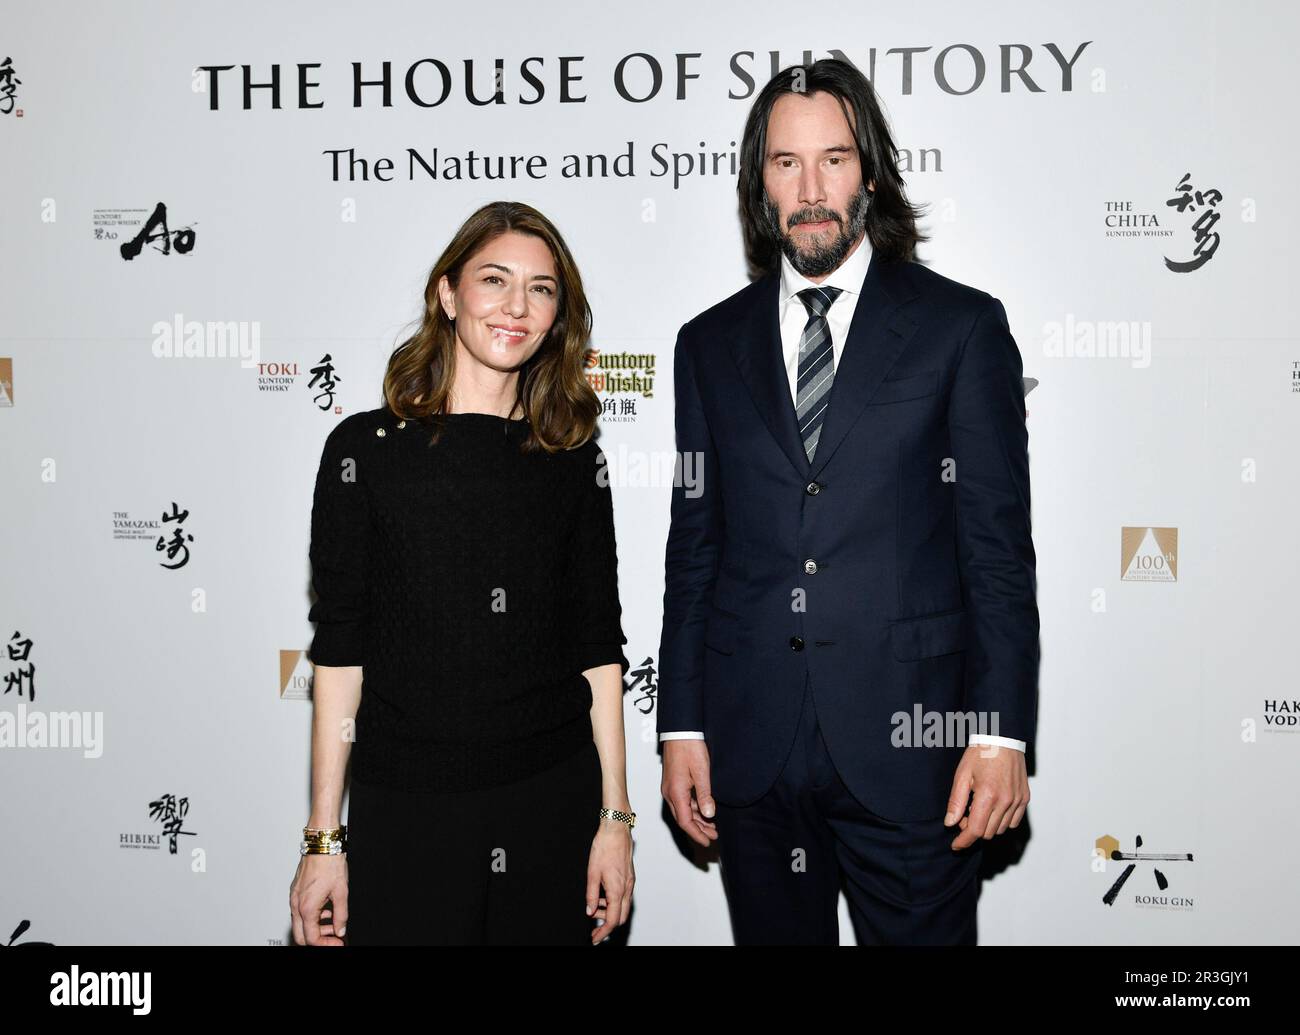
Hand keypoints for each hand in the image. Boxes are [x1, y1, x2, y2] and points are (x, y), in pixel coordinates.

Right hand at [290, 853, 347, 945]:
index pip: (312, 938)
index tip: (338, 941)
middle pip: (301, 935)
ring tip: (332, 922)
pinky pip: (299, 911)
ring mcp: (294, 897)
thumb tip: (340, 930)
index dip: (326, 944)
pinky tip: (325, 910)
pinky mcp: (296, 891)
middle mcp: (296, 904)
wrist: (322, 844)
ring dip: (315, 927)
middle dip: (318, 939)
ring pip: (300, 923)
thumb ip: (341, 915)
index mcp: (307, 908)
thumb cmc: (330, 863)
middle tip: (333, 936)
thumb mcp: (341, 892)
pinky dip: (311, 916)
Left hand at [585, 817, 633, 944]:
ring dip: (611, 912)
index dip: (604, 932)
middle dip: (608, 924)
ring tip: (595, 907)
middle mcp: (627, 888)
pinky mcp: (630, 877)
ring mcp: (630, 882)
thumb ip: (591, 895)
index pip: (613, 920)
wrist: (616, 830)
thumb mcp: (592, 873)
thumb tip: (590, 911)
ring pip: (624, 907)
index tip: (595, 938)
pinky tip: (603, 895)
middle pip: (621, 917)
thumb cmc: (604, 847)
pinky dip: (614, 902)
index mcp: (617, 889)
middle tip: (594, 926)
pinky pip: (624, 897)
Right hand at [661, 738, 717, 846]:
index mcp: (676, 792)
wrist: (680, 731)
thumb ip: (705, 795)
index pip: (686, 822)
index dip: (697, 834)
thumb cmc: (690, 748)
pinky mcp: (673, 782)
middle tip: (713, 835)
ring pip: (683, 811)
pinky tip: (704, 810)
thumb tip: (709, 815)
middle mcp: (669, 793)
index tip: (708, 841)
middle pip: (683, 819)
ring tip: (712, 826)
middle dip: (698, 829)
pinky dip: (693, 809)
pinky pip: (682, 802)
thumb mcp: (702, 772)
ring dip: (697, 820)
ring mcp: (670, 788)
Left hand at [944, 743, 1028, 849]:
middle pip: (988, 833)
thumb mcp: (962, 775)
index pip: (976, 830)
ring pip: (1001, 829)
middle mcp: (1006, 801)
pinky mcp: (1024, 799)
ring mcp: (1018, 801)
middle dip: (973, 830)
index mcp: (988, 795)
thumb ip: (956, 802)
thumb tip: (950, 823)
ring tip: (978, 808)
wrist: (1002, 738)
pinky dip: (1001, 821)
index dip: (964, 841)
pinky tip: (992, 808)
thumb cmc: (980, 753)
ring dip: (987, 826)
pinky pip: (1013, 822)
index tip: (956, 845)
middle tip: (964, 815)